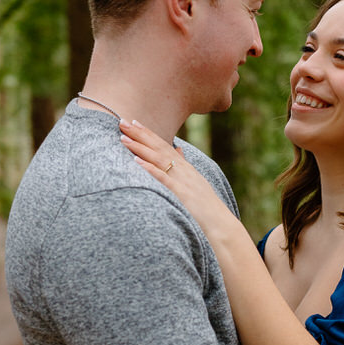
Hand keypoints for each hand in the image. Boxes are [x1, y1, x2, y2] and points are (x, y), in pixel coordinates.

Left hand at [120, 119, 235, 239]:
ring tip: (124, 138)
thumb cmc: (206, 205)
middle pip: (159, 147)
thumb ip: (185, 164)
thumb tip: (178, 149)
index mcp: (185, 167)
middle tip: (122, 122)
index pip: (164, 145)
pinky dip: (150, 169)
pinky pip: (163, 179)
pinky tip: (137, 162)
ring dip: (140, 148)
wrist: (220, 222)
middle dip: (140, 134)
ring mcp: (183, 180)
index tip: (134, 122)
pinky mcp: (181, 193)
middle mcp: (183, 169)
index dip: (148, 133)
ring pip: (158, 159)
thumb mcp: (196, 180)